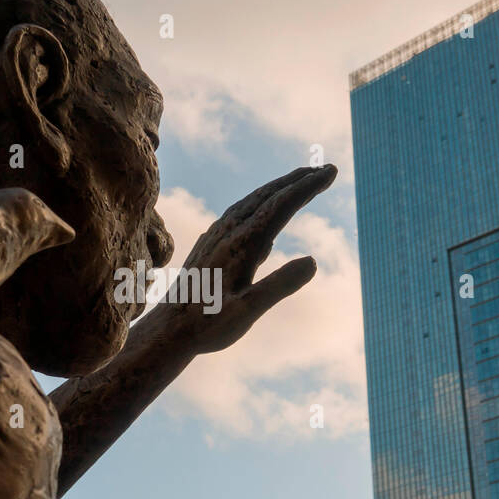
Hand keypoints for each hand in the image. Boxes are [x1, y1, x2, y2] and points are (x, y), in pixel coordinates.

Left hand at [146, 164, 336, 354]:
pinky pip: (239, 213)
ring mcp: (216, 236)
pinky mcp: (209, 244)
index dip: (308, 186)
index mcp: (242, 244)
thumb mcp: (248, 311)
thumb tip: (313, 261)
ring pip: (252, 201)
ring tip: (300, 181)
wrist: (167, 330)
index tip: (331, 171)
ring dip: (278, 188)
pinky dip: (259, 203)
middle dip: (298, 179)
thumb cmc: (208, 325)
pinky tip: (263, 213)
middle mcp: (228, 232)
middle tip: (325, 168)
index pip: (281, 205)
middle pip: (268, 195)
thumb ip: (279, 286)